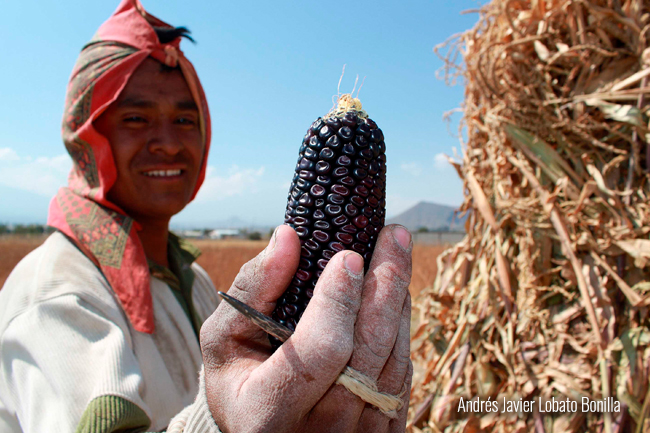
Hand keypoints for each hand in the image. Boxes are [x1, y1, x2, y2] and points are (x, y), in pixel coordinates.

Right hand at [200, 224, 412, 432]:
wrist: (263, 430)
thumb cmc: (239, 379)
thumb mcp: (226, 337)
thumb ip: (253, 289)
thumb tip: (288, 237)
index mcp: (268, 412)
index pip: (321, 349)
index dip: (339, 300)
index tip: (349, 256)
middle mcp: (318, 432)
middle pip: (369, 351)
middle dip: (386, 285)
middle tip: (394, 235)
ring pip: (394, 362)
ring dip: (399, 304)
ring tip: (396, 257)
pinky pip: (402, 378)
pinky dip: (402, 332)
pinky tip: (395, 298)